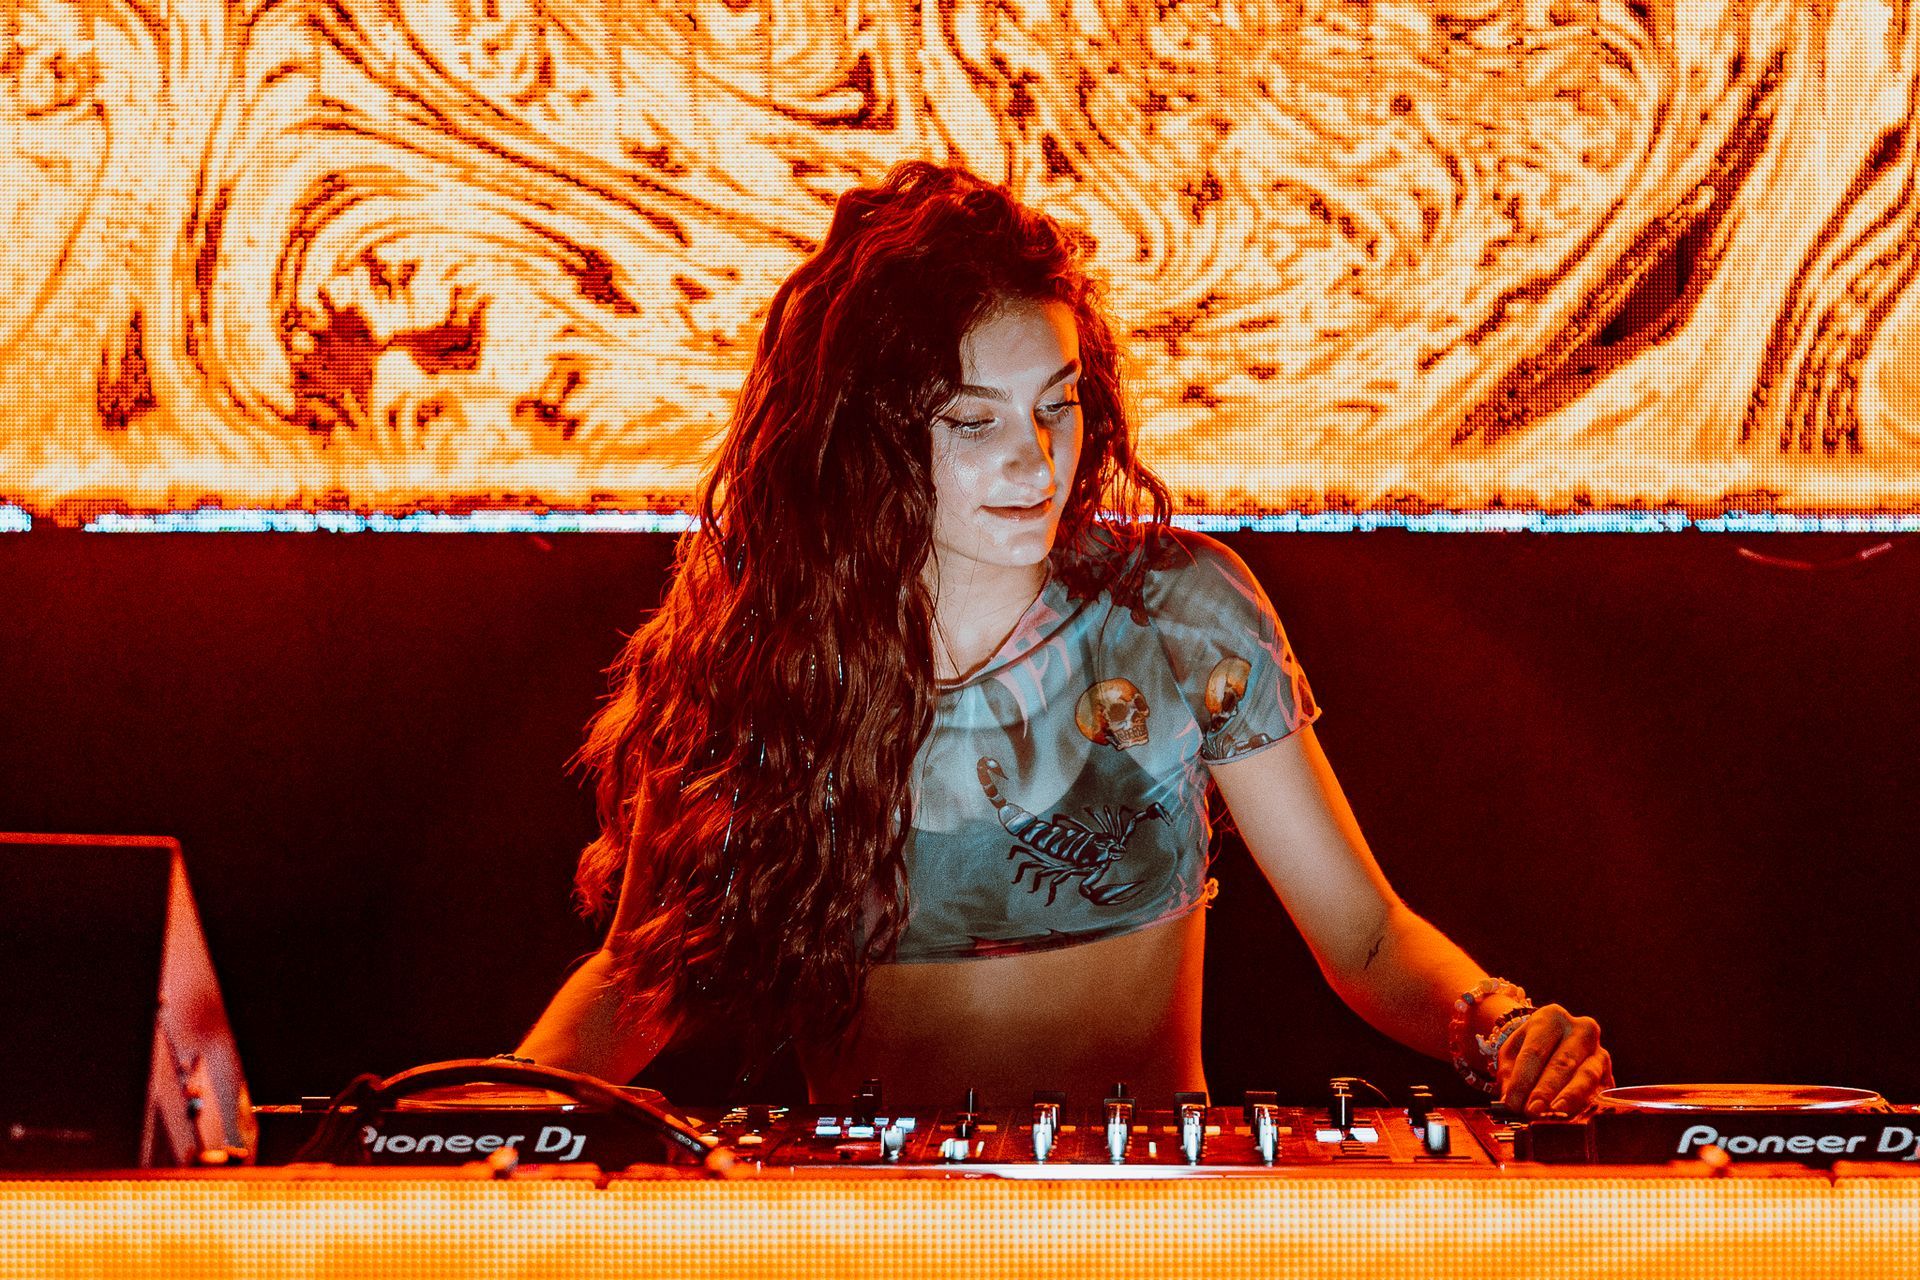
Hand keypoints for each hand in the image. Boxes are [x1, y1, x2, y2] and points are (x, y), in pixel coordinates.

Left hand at [1496, 1004, 1612, 1115]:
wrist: (1558, 1043)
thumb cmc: (1531, 1048)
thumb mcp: (1513, 1053)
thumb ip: (1510, 1075)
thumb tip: (1511, 1103)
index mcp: (1552, 1018)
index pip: (1534, 1051)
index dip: (1522, 1079)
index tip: (1511, 1103)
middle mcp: (1581, 1030)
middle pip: (1562, 1062)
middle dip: (1546, 1090)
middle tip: (1532, 1111)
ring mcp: (1600, 1053)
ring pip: (1586, 1076)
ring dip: (1569, 1098)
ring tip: (1554, 1113)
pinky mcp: (1609, 1076)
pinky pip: (1599, 1092)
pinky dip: (1584, 1107)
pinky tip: (1572, 1119)